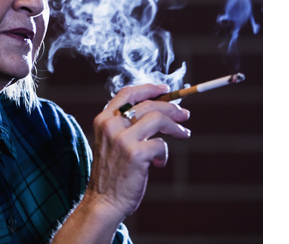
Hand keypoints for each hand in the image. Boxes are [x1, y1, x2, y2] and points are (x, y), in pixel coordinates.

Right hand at [84, 84, 190, 220]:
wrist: (104, 201)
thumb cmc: (112, 172)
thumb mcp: (112, 142)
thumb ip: (126, 125)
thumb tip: (159, 108)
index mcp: (103, 120)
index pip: (127, 94)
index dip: (148, 89)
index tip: (165, 89)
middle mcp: (111, 126)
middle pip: (148, 104)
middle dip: (172, 108)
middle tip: (185, 115)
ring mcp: (122, 140)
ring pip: (157, 118)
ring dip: (175, 127)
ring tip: (184, 134)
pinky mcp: (135, 154)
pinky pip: (161, 144)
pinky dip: (165, 154)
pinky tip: (159, 163)